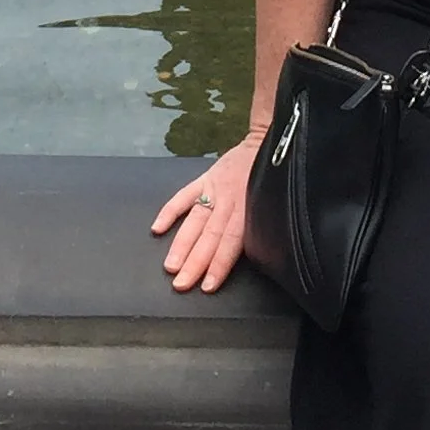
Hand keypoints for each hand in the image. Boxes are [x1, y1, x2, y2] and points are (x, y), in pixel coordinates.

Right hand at [152, 132, 262, 293]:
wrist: (266, 144)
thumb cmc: (270, 182)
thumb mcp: (272, 205)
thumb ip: (259, 226)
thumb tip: (260, 256)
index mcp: (248, 209)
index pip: (231, 242)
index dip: (219, 264)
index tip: (207, 285)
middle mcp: (229, 200)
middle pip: (210, 236)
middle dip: (195, 261)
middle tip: (181, 283)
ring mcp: (214, 189)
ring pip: (195, 220)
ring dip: (181, 244)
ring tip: (170, 265)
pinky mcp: (204, 178)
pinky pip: (183, 196)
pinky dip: (169, 211)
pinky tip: (157, 229)